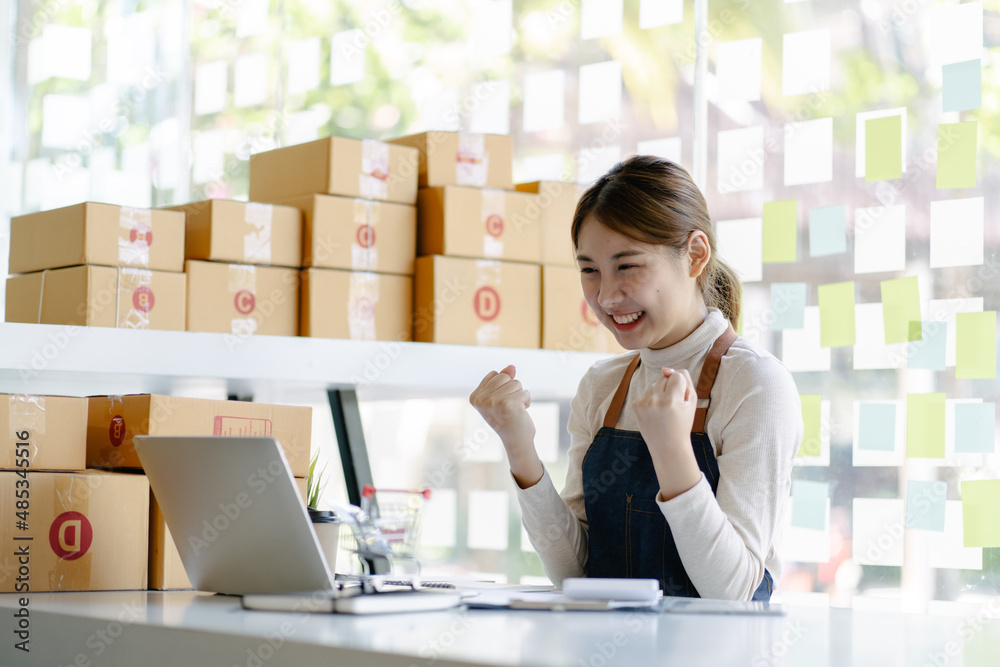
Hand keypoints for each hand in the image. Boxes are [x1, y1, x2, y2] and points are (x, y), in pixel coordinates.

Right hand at [469, 364, 541, 486]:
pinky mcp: (508, 405)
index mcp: (475, 397)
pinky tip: (521, 412)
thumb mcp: (501, 396)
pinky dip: (527, 401)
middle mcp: (481, 400)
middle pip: (505, 377)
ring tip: (515, 410)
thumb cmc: (509, 417)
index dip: (503, 386)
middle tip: (509, 406)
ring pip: (516, 383)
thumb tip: (511, 366)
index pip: (495, 374)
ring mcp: (494, 402)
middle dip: (512, 389)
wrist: (516, 440)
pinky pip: (525, 392)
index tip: (500, 403)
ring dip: (520, 395)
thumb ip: (504, 379)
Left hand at [632, 368, 701, 500]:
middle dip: (669, 388)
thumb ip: (684, 379)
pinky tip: (654, 412)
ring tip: (663, 410)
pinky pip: (645, 392)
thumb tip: (665, 368)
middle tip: (672, 407)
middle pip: (664, 378)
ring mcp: (643, 403)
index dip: (681, 386)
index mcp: (672, 400)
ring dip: (659, 393)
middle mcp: (656, 401)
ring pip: (654, 384)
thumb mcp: (691, 402)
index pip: (677, 375)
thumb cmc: (682, 423)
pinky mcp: (635, 406)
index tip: (680, 400)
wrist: (667, 446)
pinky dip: (651, 399)